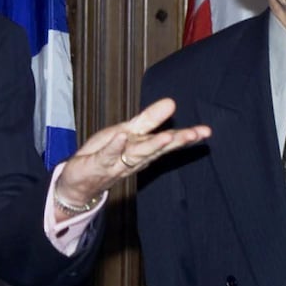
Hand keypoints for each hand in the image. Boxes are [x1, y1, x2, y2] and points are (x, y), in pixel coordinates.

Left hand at [54, 97, 209, 211]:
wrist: (79, 183)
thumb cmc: (107, 153)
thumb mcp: (128, 131)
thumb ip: (149, 118)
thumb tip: (172, 102)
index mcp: (143, 145)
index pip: (167, 139)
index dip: (186, 136)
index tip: (206, 132)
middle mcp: (134, 156)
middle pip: (157, 148)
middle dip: (175, 141)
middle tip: (194, 135)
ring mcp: (117, 161)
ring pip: (137, 154)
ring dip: (151, 145)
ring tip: (166, 136)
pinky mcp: (98, 163)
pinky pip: (107, 155)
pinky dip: (115, 146)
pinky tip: (122, 137)